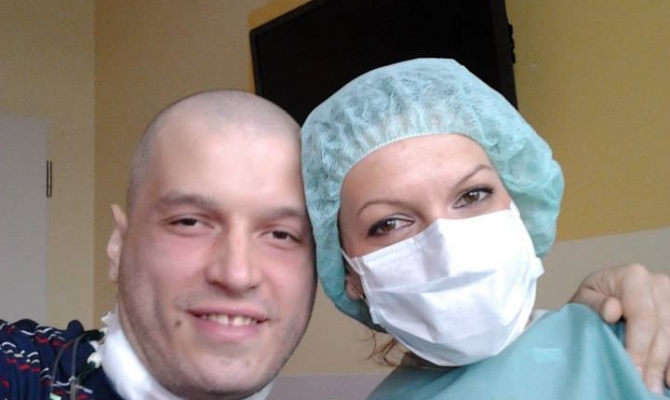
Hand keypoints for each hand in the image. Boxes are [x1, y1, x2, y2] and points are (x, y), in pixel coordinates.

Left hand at [570, 263, 669, 393]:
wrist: (603, 294)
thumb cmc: (592, 298)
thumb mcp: (583, 299)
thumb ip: (594, 304)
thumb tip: (612, 311)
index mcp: (634, 277)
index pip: (643, 317)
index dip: (639, 347)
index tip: (632, 370)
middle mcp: (658, 283)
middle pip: (661, 330)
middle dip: (653, 362)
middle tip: (644, 386)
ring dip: (665, 365)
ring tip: (655, 387)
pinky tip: (668, 379)